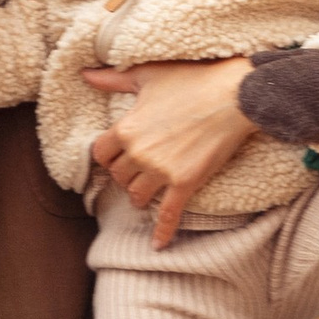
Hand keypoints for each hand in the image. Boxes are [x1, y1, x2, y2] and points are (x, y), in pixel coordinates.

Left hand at [86, 56, 254, 248]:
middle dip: (126, 174)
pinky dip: (162, 232)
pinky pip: (169, 214)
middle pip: (118, 177)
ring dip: (140, 196)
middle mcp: (139, 153)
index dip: (108, 156)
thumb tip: (85, 74)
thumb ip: (113, 79)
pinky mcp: (185, 183)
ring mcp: (162, 170)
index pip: (100, 154)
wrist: (233, 95)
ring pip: (137, 196)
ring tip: (149, 191)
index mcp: (126, 128)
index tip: (117, 155)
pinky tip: (158, 245)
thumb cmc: (191, 79)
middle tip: (139, 169)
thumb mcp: (147, 75)